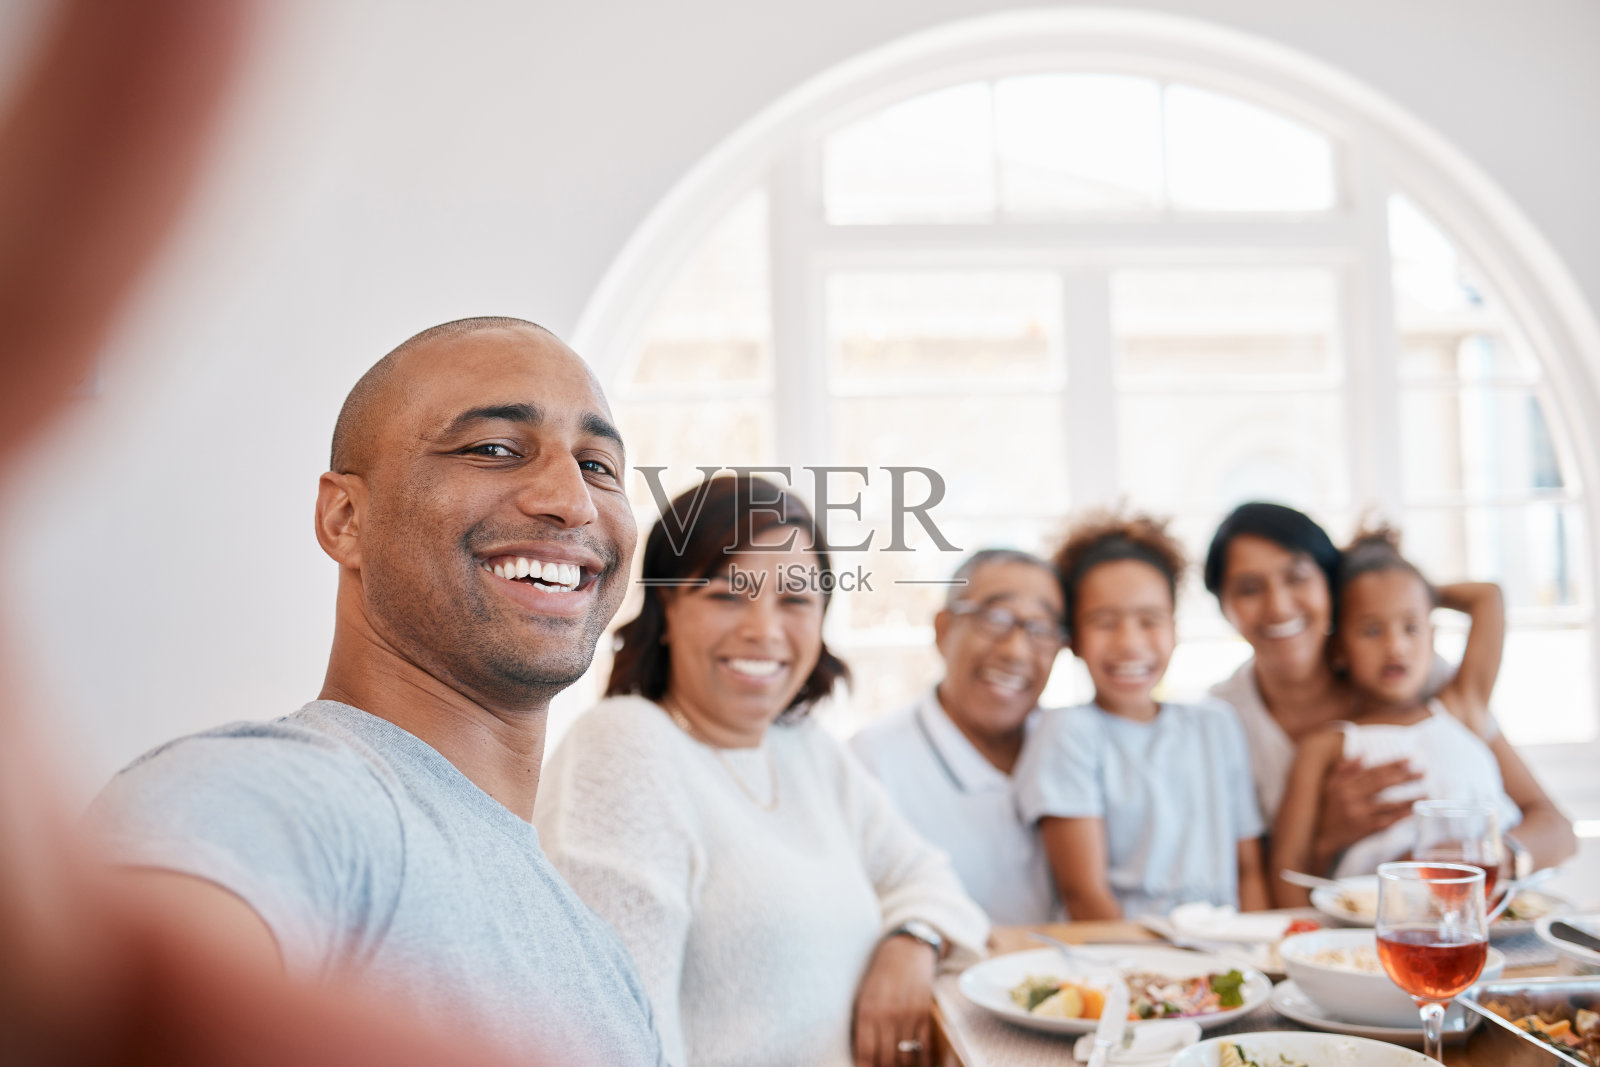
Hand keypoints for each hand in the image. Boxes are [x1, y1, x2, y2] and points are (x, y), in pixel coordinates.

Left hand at [853, 934, 936, 1066]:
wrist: (906, 950)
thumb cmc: (880, 975)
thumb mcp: (863, 996)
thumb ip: (862, 1024)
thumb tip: (864, 1056)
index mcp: (866, 1011)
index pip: (865, 1053)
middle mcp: (886, 1015)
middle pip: (886, 1059)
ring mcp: (907, 1015)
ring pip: (906, 1057)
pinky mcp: (924, 1013)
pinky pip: (925, 1046)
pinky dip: (924, 1061)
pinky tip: (921, 1065)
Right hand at [1312, 757, 1421, 870]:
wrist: (1321, 835)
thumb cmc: (1328, 807)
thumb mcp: (1330, 785)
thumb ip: (1346, 769)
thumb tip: (1363, 753)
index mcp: (1344, 784)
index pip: (1372, 771)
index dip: (1392, 764)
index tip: (1410, 759)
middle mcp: (1351, 797)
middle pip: (1382, 784)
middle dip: (1404, 777)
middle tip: (1423, 771)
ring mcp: (1358, 814)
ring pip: (1388, 804)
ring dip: (1408, 798)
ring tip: (1425, 793)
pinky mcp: (1364, 829)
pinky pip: (1386, 821)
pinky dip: (1401, 816)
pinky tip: (1413, 812)